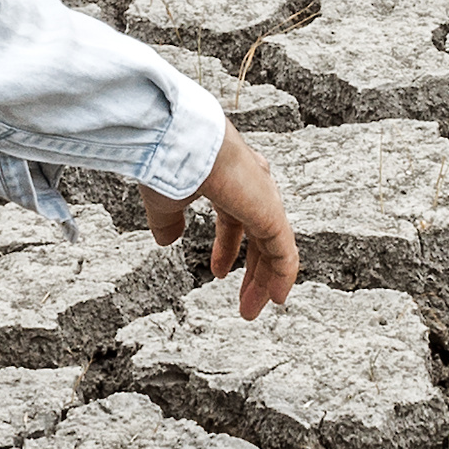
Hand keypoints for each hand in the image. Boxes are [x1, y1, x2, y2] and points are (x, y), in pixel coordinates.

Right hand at [138, 130, 300, 319]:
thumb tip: (166, 241)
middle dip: (251, 270)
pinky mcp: (271, 213)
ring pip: (274, 247)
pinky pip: (285, 252)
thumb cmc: (168, 159)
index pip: (236, 219)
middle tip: (244, 299)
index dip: (227, 248)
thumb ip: (168, 221)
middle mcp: (251, 186)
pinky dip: (283, 277)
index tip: (219, 273)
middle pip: (260, 236)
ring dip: (264, 281)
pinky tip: (277, 299)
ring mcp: (264, 198)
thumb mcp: (164, 199)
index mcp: (227, 179)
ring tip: (252, 309)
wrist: (178, 139)